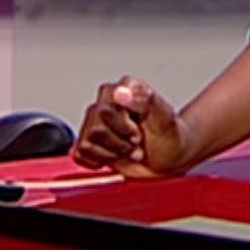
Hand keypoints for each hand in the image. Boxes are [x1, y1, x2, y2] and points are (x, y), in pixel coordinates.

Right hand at [70, 76, 193, 178]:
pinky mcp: (91, 140)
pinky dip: (98, 161)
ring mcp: (97, 121)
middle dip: (120, 142)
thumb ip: (146, 100)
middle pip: (96, 129)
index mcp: (124, 88)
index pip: (106, 109)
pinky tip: (114, 156)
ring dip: (112, 153)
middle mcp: (108, 102)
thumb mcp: (165, 118)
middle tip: (136, 141)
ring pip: (87, 143)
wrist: (170, 158)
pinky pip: (79, 154)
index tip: (138, 132)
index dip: (122, 127)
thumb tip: (121, 92)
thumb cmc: (170, 137)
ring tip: (129, 149)